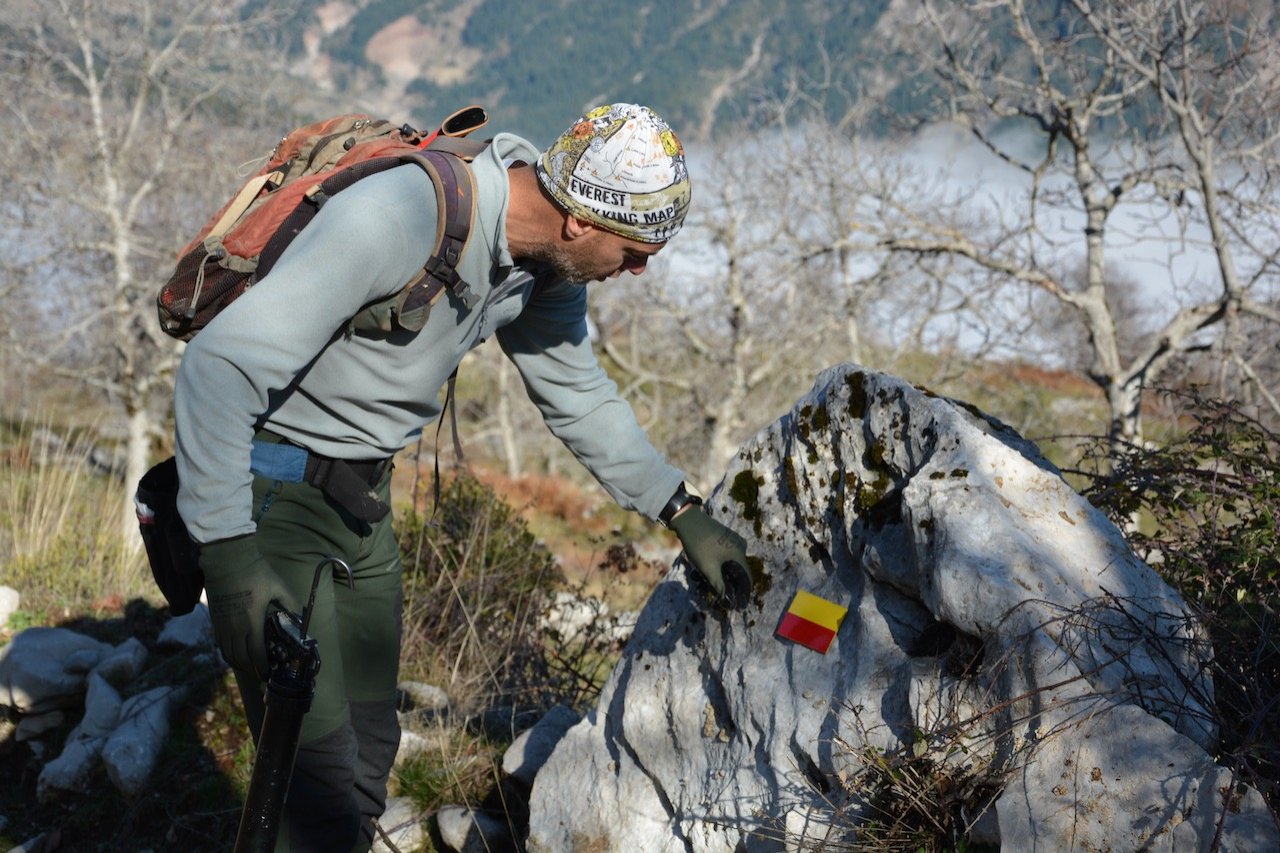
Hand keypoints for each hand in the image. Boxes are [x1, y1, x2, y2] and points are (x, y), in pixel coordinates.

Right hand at [198, 534, 297, 678]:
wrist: (227, 559)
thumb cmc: (255, 572)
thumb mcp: (278, 587)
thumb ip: (290, 603)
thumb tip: (301, 617)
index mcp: (251, 622)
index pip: (256, 654)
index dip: (263, 668)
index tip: (269, 674)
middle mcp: (234, 628)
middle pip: (240, 659)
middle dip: (251, 670)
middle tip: (261, 675)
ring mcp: (222, 625)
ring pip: (227, 654)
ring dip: (238, 664)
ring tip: (249, 667)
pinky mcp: (214, 620)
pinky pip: (220, 644)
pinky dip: (228, 653)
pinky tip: (236, 652)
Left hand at [669, 504, 750, 606]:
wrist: (688, 520)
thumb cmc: (700, 545)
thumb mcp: (708, 568)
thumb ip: (718, 585)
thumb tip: (725, 600)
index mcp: (740, 554)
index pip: (747, 578)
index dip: (743, 593)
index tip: (738, 604)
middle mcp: (741, 547)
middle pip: (739, 571)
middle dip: (730, 584)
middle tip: (720, 594)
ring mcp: (733, 540)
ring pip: (731, 563)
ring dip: (722, 574)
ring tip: (709, 583)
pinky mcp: (725, 537)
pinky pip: (726, 555)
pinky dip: (719, 565)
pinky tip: (708, 571)